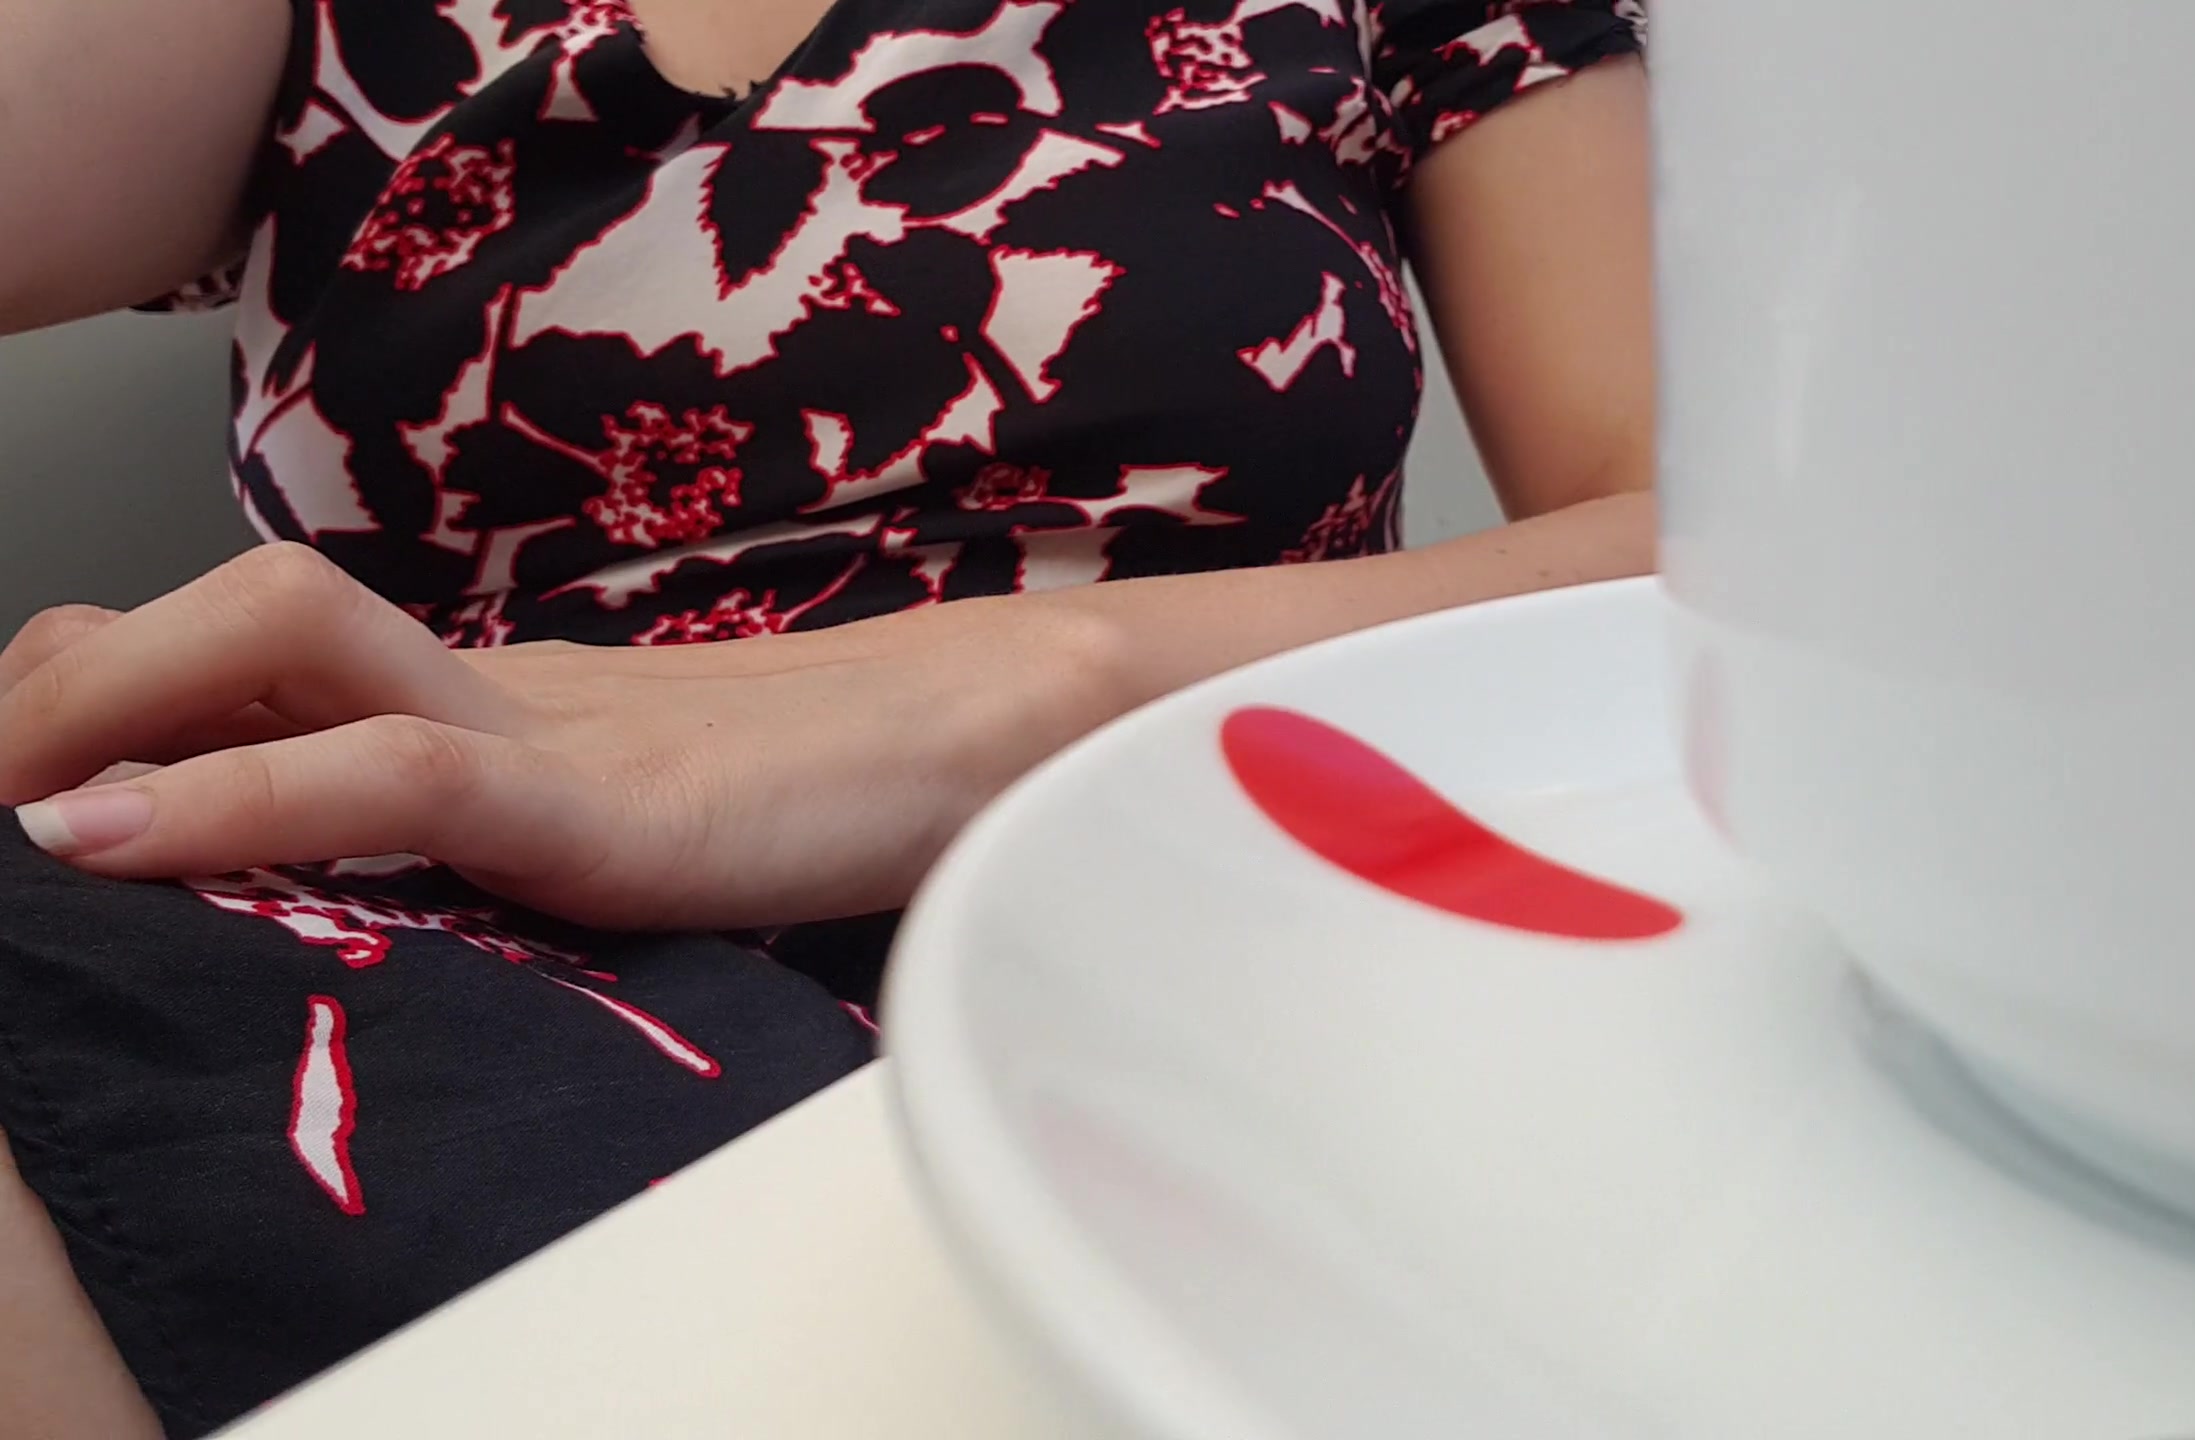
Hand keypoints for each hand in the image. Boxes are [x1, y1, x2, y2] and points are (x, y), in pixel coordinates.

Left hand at [0, 544, 1134, 928]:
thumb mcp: (657, 830)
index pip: (263, 647)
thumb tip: (455, 890)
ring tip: (16, 809)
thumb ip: (554, 843)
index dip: (114, 686)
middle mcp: (504, 686)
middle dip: (68, 688)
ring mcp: (554, 728)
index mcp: (509, 700)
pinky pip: (398, 768)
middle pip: (233, 617)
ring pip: (279, 644)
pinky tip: (112, 841)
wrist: (1020, 747)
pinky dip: (237, 798)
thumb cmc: (858, 804)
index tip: (31, 779)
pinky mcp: (610, 799)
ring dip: (103, 709)